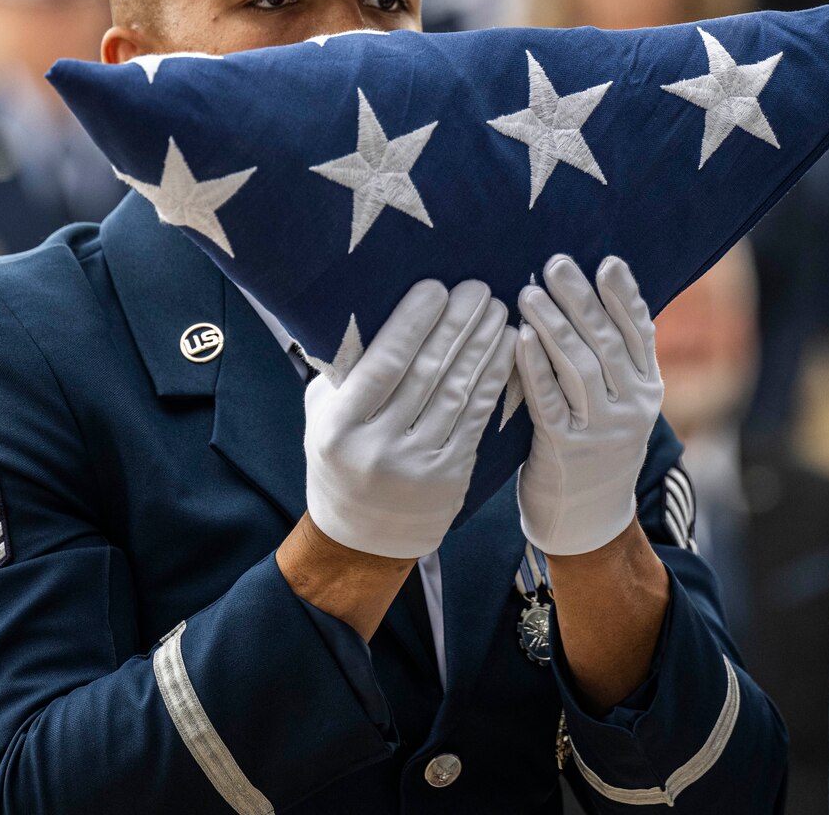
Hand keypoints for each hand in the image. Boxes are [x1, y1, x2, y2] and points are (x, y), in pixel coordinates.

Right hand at [304, 279, 516, 558]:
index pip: (382, 365)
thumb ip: (343, 376)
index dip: (412, 324)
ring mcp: (417, 467)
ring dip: (482, 347)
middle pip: (425, 373)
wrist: (361, 540)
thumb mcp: (323, 419)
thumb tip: (366, 314)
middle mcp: (377, 448)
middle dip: (456, 326)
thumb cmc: (340, 461)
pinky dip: (492, 382)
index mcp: (338, 428)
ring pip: (456, 393)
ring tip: (498, 312)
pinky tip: (505, 352)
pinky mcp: (450, 479)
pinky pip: (475, 420)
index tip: (436, 288)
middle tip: (478, 289)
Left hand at [516, 255, 661, 556]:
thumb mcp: (619, 404)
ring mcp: (601, 431)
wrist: (586, 520)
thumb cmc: (593, 445)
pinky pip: (549, 402)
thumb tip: (601, 294)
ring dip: (555, 326)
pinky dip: (535, 368)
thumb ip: (615, 359)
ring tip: (529, 292)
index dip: (624, 296)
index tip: (607, 261)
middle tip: (556, 263)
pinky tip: (519, 338)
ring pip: (581, 368)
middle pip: (608, 343)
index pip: (641, 333)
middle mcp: (632, 408)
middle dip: (582, 299)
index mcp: (648, 390)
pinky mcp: (567, 452)